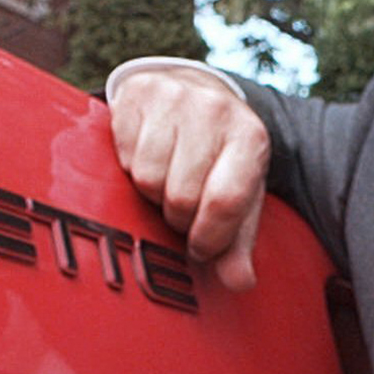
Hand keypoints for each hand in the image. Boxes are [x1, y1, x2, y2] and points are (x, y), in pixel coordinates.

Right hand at [108, 65, 270, 291]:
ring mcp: (175, 96)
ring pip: (148, 178)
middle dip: (178, 215)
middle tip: (182, 207)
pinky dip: (130, 167)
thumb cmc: (217, 156)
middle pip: (181, 195)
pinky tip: (147, 156)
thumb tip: (238, 282)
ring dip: (153, 193)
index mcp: (251, 138)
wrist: (193, 92)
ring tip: (166, 181)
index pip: (225, 202)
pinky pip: (123, 156)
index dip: (207, 237)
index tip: (200, 247)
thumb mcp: (238, 196)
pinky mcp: (137, 92)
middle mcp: (216, 109)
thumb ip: (238, 244)